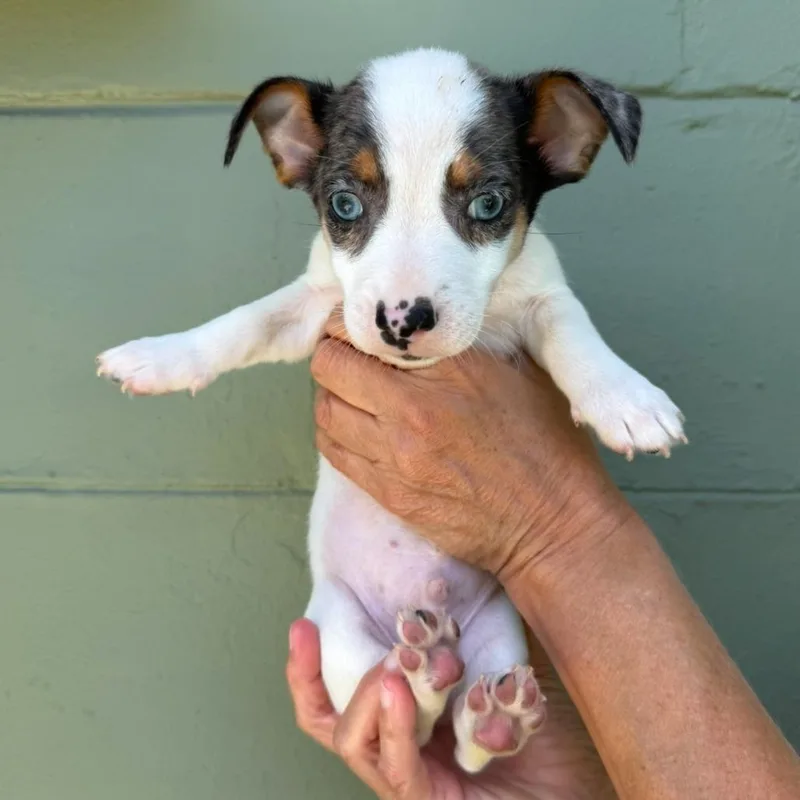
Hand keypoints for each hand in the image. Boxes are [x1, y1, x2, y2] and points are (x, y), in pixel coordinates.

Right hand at [287, 619, 614, 799]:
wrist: (588, 786)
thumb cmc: (552, 728)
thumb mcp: (501, 661)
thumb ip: (465, 634)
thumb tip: (433, 581)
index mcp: (408, 716)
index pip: (340, 693)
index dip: (311, 663)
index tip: (301, 622)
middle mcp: (400, 748)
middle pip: (329, 721)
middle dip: (310, 676)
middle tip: (309, 629)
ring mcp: (412, 781)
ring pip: (355, 741)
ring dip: (365, 696)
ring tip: (387, 663)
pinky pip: (398, 770)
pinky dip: (395, 729)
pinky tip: (398, 691)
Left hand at [311, 315, 630, 580]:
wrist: (553, 522)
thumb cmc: (547, 444)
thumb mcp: (523, 371)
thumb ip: (467, 346)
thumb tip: (428, 326)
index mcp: (450, 370)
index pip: (368, 331)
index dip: (353, 324)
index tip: (359, 327)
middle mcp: (412, 409)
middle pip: (330, 367)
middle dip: (332, 355)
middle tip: (346, 355)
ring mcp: (396, 455)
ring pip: (325, 411)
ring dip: (329, 394)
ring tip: (349, 392)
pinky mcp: (389, 493)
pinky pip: (335, 453)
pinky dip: (333, 432)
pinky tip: (351, 427)